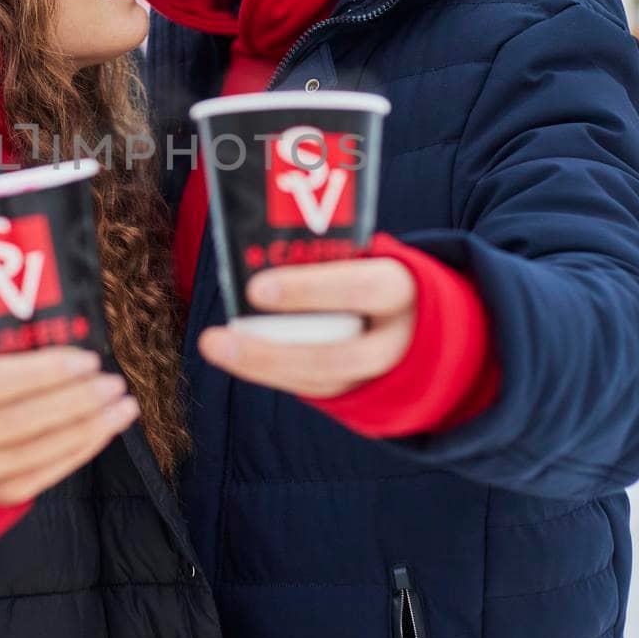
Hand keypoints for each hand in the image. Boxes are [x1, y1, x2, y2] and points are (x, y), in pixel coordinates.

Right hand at [0, 348, 139, 506]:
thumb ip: (17, 361)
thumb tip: (77, 355)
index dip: (42, 372)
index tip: (87, 360)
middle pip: (19, 421)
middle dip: (74, 401)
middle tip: (112, 383)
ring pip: (38, 451)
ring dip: (88, 427)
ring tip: (122, 406)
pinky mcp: (1, 493)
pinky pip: (48, 473)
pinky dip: (82, 449)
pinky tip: (107, 428)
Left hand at [198, 257, 415, 398]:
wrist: (422, 319)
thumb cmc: (375, 274)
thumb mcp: (366, 257)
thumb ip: (326, 256)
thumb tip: (256, 247)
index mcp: (402, 289)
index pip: (363, 288)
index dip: (310, 291)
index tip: (257, 289)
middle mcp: (397, 339)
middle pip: (340, 356)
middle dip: (273, 353)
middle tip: (217, 339)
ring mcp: (381, 374)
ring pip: (322, 380)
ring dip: (262, 367)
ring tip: (216, 347)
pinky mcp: (362, 391)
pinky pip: (315, 388)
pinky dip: (273, 373)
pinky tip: (237, 357)